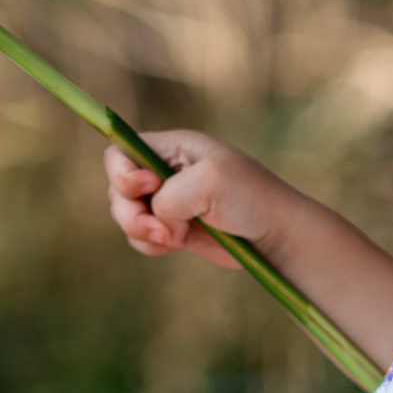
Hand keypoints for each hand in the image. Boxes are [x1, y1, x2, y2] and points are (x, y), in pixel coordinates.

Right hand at [101, 131, 295, 271]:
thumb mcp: (209, 182)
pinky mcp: (171, 228)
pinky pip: (141, 238)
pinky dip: (152, 244)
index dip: (124, 173)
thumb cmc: (249, 198)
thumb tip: (156, 218)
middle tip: (161, 229)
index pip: (121, 152)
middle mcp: (164, 172)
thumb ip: (169, 196)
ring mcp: (166, 201)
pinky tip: (177, 245)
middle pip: (118, 189)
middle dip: (131, 212)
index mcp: (173, 148)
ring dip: (142, 231)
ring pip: (126, 216)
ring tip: (174, 238)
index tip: (151, 187)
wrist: (274, 234)